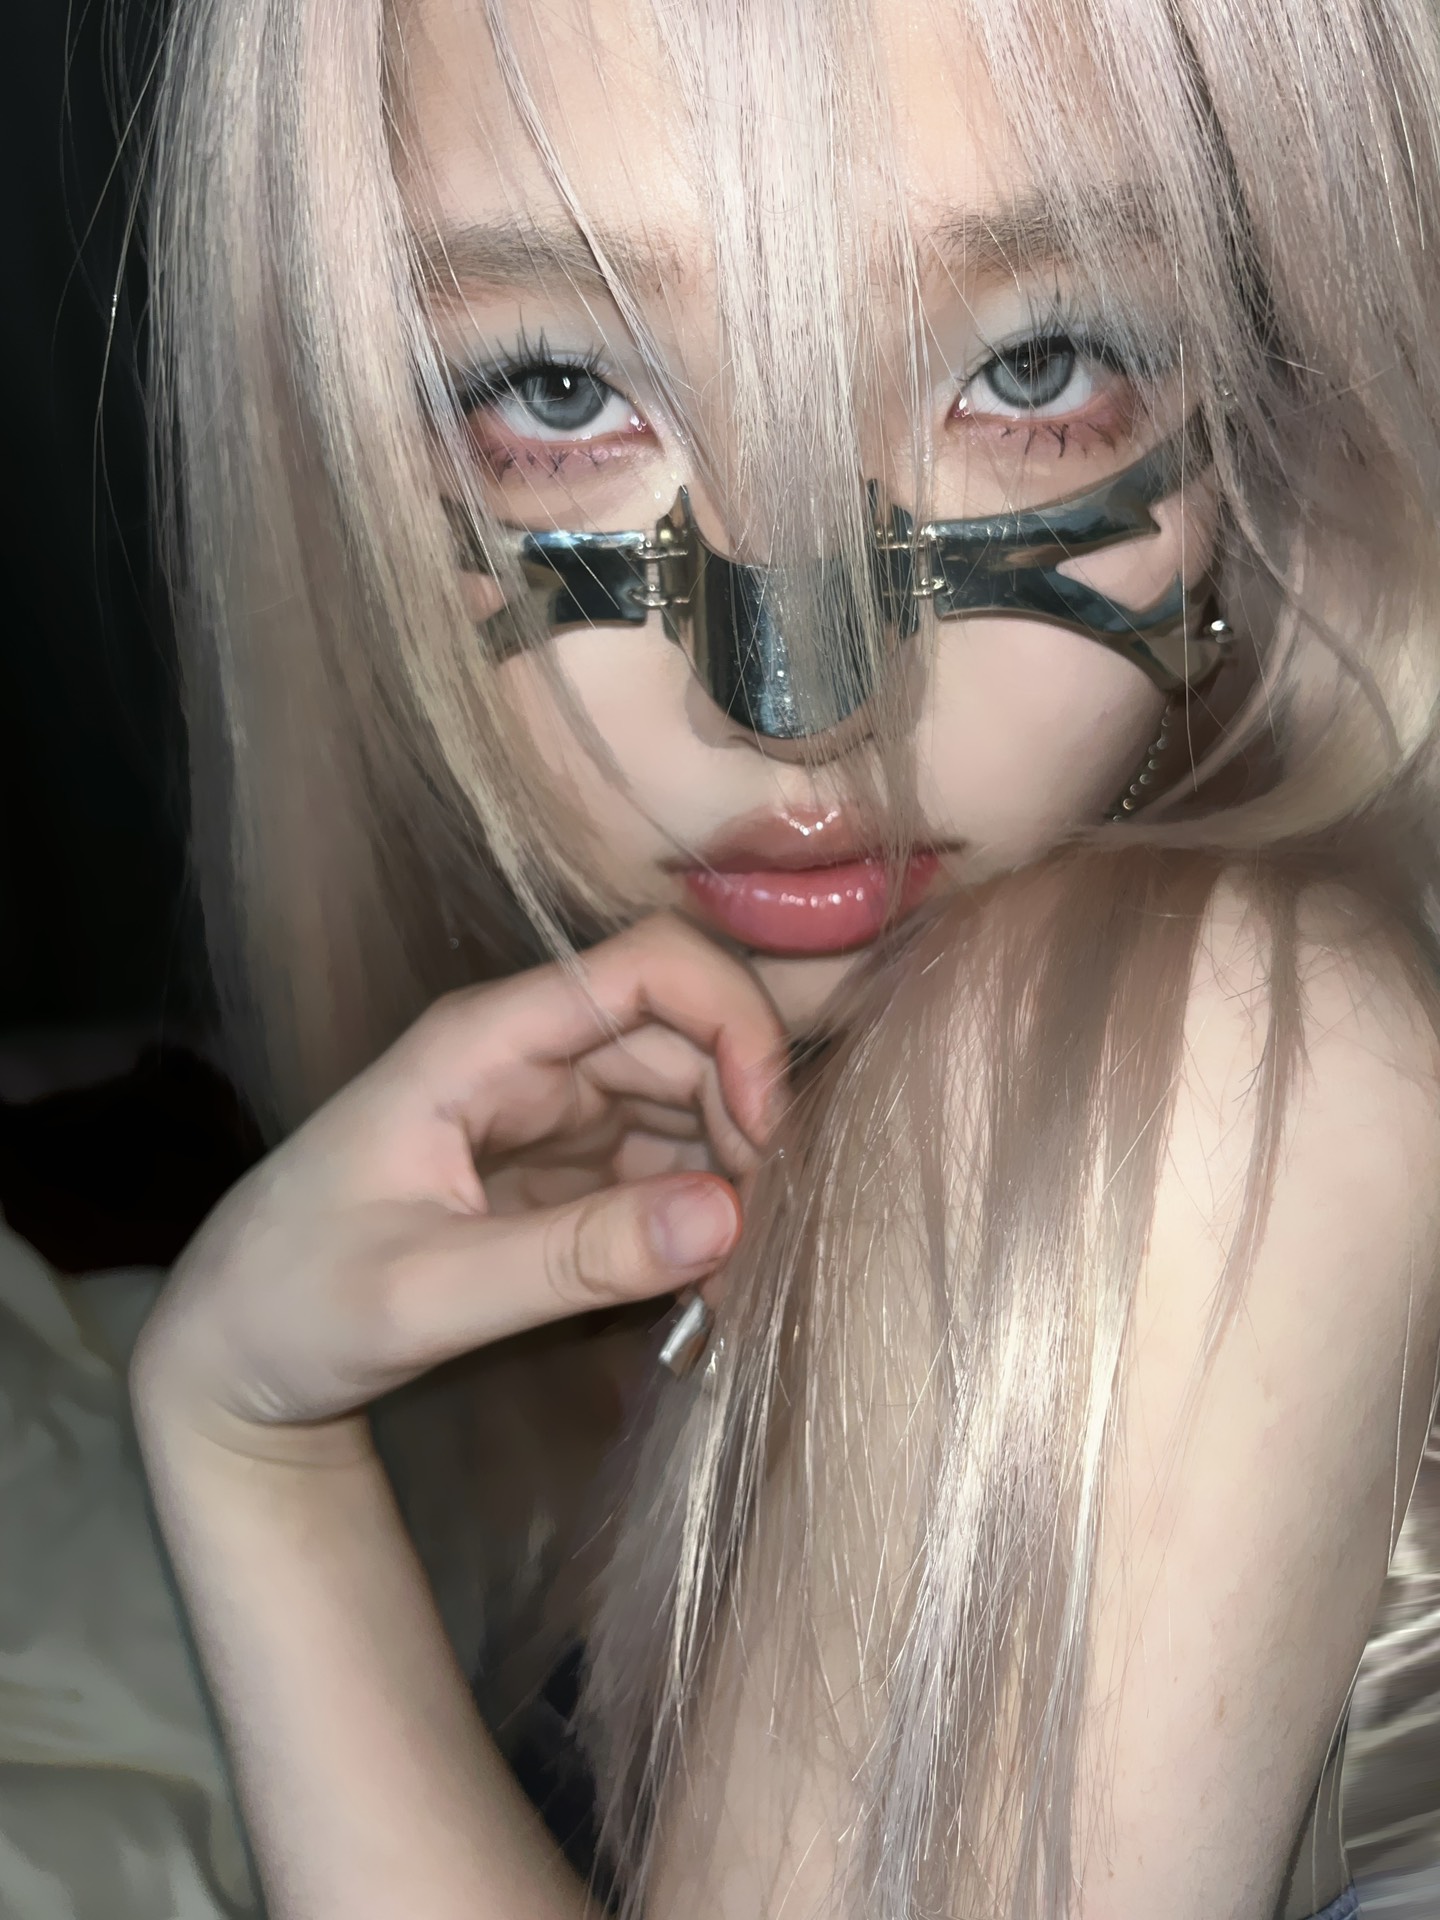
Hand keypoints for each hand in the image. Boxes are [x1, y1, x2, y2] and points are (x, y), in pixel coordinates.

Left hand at [130, 915, 785, 1464]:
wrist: (235, 1352)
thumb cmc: (296, 1305)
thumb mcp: (424, 1295)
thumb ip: (572, 1260)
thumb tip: (729, 1218)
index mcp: (482, 1044)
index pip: (645, 968)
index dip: (733, 1023)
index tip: (768, 1133)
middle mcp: (526, 1058)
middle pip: (686, 1038)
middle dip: (747, 1122)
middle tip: (767, 1238)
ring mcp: (548, 1112)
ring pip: (688, 1104)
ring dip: (732, 1177)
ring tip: (742, 1280)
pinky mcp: (561, 1169)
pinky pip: (663, 1166)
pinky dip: (700, 1218)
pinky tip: (709, 1288)